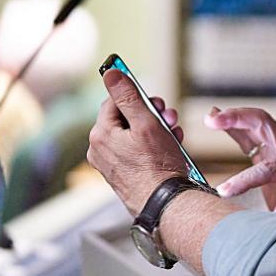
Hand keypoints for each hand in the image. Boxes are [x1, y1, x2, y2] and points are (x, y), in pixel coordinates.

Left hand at [87, 69, 189, 215]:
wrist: (165, 203)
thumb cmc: (158, 167)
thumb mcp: (147, 123)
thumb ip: (128, 96)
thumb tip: (111, 73)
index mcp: (100, 135)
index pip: (114, 102)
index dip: (137, 97)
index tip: (153, 99)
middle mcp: (100, 150)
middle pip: (126, 119)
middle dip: (151, 115)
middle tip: (169, 117)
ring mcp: (111, 164)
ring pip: (134, 135)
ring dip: (156, 130)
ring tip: (174, 135)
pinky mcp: (123, 174)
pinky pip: (137, 151)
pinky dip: (153, 146)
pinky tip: (170, 148)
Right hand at [203, 107, 275, 209]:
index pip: (270, 167)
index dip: (246, 179)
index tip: (224, 192)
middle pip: (264, 125)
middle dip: (238, 119)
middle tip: (212, 122)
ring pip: (256, 124)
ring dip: (233, 118)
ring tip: (210, 117)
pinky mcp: (270, 152)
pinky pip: (249, 135)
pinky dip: (233, 127)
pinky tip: (216, 119)